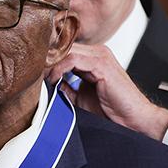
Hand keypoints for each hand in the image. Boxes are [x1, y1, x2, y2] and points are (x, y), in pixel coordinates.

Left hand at [46, 43, 167, 140]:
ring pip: (66, 49)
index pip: (64, 49)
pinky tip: (53, 80)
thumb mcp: (80, 97)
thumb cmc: (112, 111)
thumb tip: (47, 83)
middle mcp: (97, 53)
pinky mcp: (101, 64)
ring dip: (50, 63)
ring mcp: (100, 56)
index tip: (34, 72)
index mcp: (93, 58)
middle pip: (63, 46)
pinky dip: (59, 68)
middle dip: (47, 59)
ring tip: (42, 77)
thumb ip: (66, 87)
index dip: (48, 59)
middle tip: (33, 73)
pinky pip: (72, 58)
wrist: (133, 121)